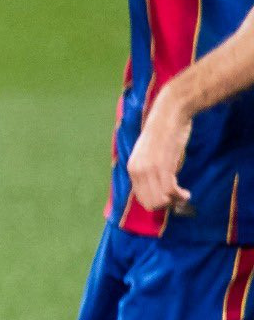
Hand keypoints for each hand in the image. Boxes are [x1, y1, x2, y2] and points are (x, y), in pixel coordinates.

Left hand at [127, 89, 193, 212]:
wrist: (169, 114)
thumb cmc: (163, 133)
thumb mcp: (149, 154)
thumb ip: (149, 170)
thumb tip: (158, 190)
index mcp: (132, 169)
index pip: (141, 198)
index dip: (157, 203)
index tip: (170, 199)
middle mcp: (137, 171)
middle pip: (150, 204)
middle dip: (166, 205)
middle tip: (178, 198)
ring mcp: (149, 169)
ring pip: (160, 201)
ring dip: (175, 202)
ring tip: (183, 196)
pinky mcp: (163, 166)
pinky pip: (170, 192)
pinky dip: (180, 196)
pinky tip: (186, 193)